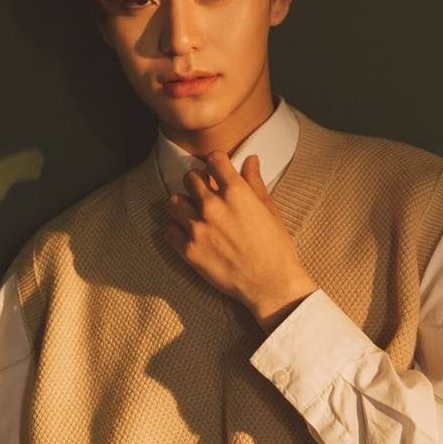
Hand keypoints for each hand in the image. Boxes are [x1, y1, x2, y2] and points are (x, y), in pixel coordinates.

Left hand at [161, 151, 317, 326]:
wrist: (270, 284)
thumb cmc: (275, 246)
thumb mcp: (269, 209)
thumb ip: (255, 182)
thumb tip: (250, 159)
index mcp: (235, 192)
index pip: (213, 160)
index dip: (216, 163)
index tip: (218, 171)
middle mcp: (213, 206)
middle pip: (190, 177)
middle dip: (198, 182)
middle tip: (205, 193)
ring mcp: (198, 228)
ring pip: (173, 201)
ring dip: (182, 204)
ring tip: (192, 212)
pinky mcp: (188, 250)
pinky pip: (167, 230)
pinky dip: (175, 229)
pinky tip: (187, 233)